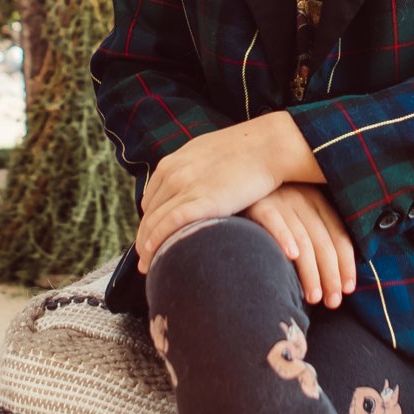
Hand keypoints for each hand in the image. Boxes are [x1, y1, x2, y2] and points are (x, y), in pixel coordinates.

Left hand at [135, 120, 283, 273]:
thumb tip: (195, 185)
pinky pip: (169, 224)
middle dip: (144, 237)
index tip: (151, 239)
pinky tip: (154, 254)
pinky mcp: (200, 200)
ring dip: (147, 246)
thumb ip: (195, 170)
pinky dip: (157, 240)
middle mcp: (172, 174)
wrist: (269, 146)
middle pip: (149, 213)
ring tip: (147, 267)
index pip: (151, 199)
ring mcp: (184, 186)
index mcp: (172, 163)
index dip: (149, 221)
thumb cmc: (248, 151)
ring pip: (154, 221)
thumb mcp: (210, 154)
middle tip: (143, 261)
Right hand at [244, 185, 356, 307]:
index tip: (348, 289)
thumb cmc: (271, 215)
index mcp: (318, 201)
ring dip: (311, 270)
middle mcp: (303, 197)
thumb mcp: (298, 218)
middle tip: (332, 302)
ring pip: (303, 238)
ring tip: (314, 296)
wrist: (234, 191)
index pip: (340, 235)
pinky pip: (274, 222)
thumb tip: (337, 278)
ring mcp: (281, 199)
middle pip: (323, 241)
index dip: (346, 264)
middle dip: (330, 274)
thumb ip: (316, 238)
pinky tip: (291, 257)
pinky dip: (285, 238)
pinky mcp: (259, 203)